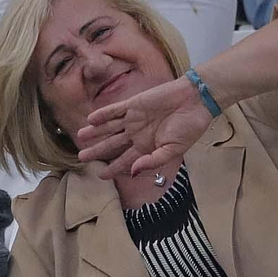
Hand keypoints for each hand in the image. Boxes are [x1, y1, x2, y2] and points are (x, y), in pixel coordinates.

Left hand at [75, 76, 212, 180]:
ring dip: (95, 132)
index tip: (101, 176)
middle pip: (112, 144)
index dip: (113, 168)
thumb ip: (152, 162)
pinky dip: (103, 115)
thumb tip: (133, 173)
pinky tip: (90, 120)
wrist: (196, 100)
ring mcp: (134, 118)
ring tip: (80, 137)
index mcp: (146, 147)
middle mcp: (137, 134)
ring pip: (109, 127)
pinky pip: (114, 110)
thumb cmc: (189, 127)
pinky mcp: (134, 104)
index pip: (125, 160)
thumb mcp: (173, 150)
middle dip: (96, 151)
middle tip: (80, 157)